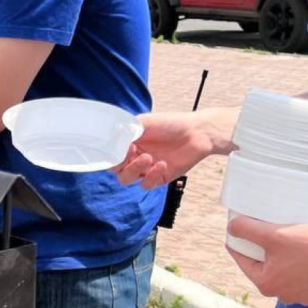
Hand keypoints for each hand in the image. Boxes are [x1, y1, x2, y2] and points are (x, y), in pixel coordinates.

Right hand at [113, 110, 229, 189]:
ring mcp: (146, 169)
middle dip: (121, 164)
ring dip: (134, 170)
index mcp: (128, 143)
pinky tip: (162, 164)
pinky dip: (151, 176)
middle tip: (134, 152)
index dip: (112, 154)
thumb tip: (110, 141)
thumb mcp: (143, 123)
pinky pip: (146, 184)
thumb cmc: (171, 124)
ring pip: (127, 179)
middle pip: (116, 170)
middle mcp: (134, 157)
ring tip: (148, 158)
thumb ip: (124, 132)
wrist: (197, 133)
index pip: (110, 155)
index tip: (124, 146)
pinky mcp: (159, 178)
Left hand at [226, 217, 307, 305]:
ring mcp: (305, 298)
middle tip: (266, 236)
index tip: (238, 233)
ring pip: (287, 275)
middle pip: (266, 269)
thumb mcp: (273, 233)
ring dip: (286, 262)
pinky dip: (305, 268)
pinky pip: (307, 279)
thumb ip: (246, 230)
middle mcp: (284, 297)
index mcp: (267, 285)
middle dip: (264, 254)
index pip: (244, 261)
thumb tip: (230, 228)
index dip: (239, 244)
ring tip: (290, 245)